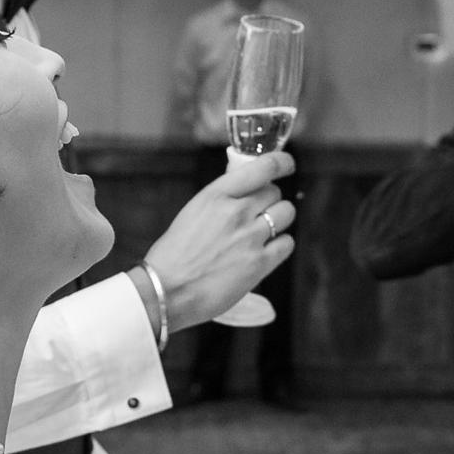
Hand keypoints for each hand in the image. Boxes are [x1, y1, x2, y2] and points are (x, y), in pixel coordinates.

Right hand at [139, 151, 296, 333]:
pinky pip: (287, 243)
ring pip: (286, 214)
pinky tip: (267, 251)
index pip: (262, 167)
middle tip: (259, 213)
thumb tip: (244, 190)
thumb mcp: (193, 213)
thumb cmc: (173, 255)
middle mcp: (237, 211)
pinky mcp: (260, 263)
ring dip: (278, 220)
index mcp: (216, 195)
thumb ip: (220, 200)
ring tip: (264, 232)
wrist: (166, 291)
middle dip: (270, 201)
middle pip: (275, 192)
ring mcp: (250, 237)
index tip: (287, 165)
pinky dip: (280, 246)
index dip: (281, 163)